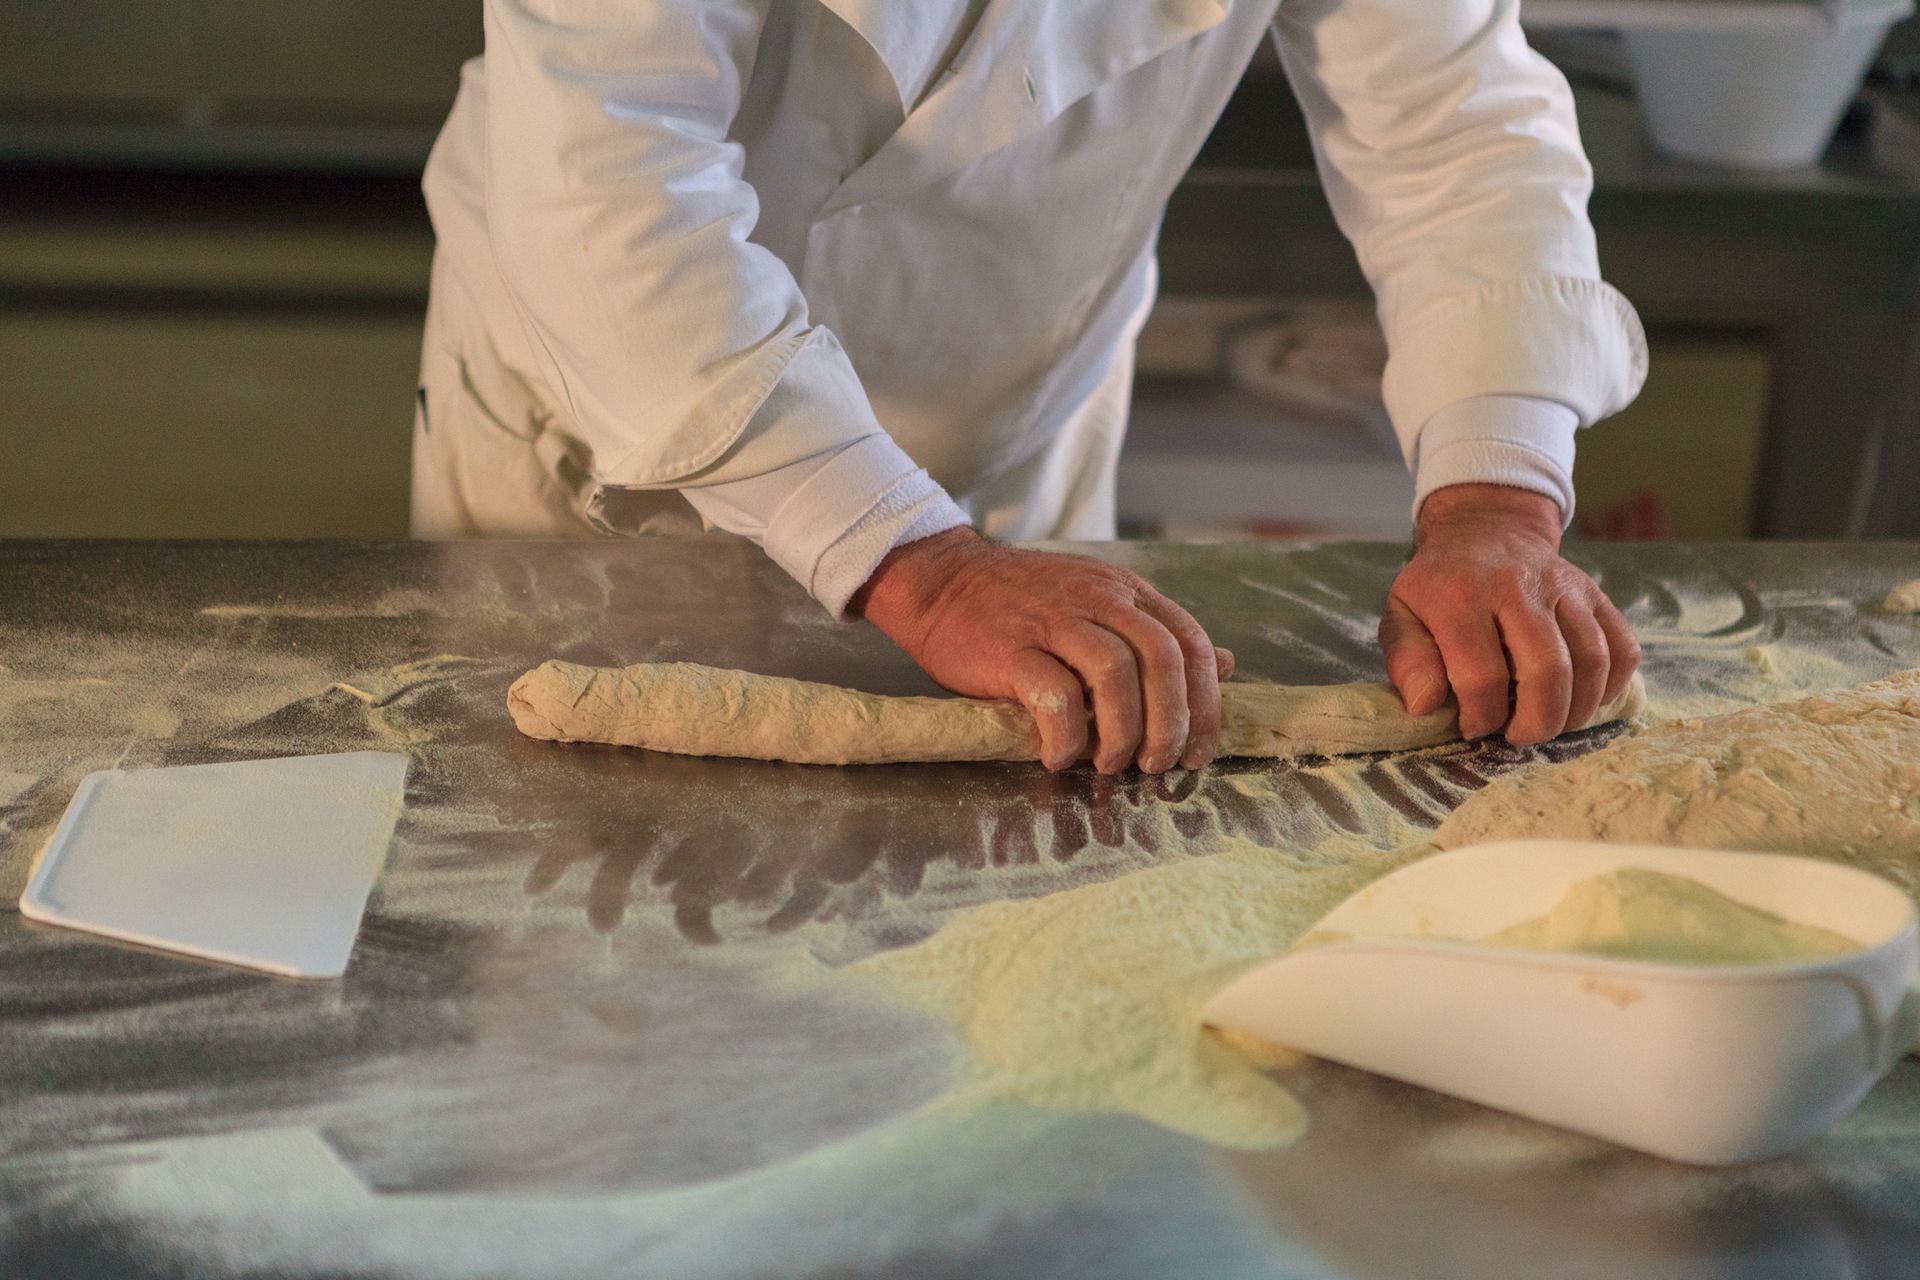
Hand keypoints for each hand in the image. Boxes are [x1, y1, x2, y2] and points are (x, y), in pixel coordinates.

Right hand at [851, 529, 1233, 772]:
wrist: (941, 582)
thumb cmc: (1022, 603)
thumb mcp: (1101, 602)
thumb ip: (1157, 634)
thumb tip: (1225, 664)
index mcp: (1126, 592)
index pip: (1189, 643)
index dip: (1204, 702)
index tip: (1197, 750)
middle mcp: (1097, 599)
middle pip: (1161, 659)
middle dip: (1170, 723)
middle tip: (1157, 765)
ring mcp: (1053, 621)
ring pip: (1114, 674)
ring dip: (1123, 732)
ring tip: (1109, 764)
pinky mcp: (1011, 648)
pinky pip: (1054, 696)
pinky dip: (1066, 736)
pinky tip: (1059, 756)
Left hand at [1381, 484, 1640, 743]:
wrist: (1484, 530)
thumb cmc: (1438, 586)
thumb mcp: (1401, 615)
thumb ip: (1407, 661)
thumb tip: (1424, 706)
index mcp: (1461, 596)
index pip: (1482, 676)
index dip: (1482, 717)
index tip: (1475, 727)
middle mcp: (1517, 586)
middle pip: (1548, 670)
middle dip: (1538, 722)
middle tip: (1520, 736)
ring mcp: (1564, 586)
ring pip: (1592, 661)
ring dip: (1576, 710)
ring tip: (1550, 722)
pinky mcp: (1595, 593)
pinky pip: (1624, 647)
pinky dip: (1612, 686)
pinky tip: (1583, 699)